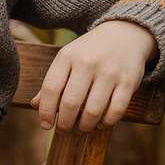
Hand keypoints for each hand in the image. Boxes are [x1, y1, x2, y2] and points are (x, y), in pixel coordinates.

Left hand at [33, 20, 155, 131]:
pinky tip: (100, 123)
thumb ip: (52, 82)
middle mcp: (88, 62)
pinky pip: (116, 111)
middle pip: (70, 103)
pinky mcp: (128, 81)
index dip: (45, 111)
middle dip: (64, 124)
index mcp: (67, 56)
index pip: (51, 88)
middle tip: (64, 131)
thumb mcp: (68, 59)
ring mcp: (109, 72)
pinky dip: (106, 123)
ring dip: (84, 127)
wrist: (125, 33)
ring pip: (93, 111)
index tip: (46, 125)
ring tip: (81, 129)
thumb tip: (35, 105)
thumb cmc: (89, 52)